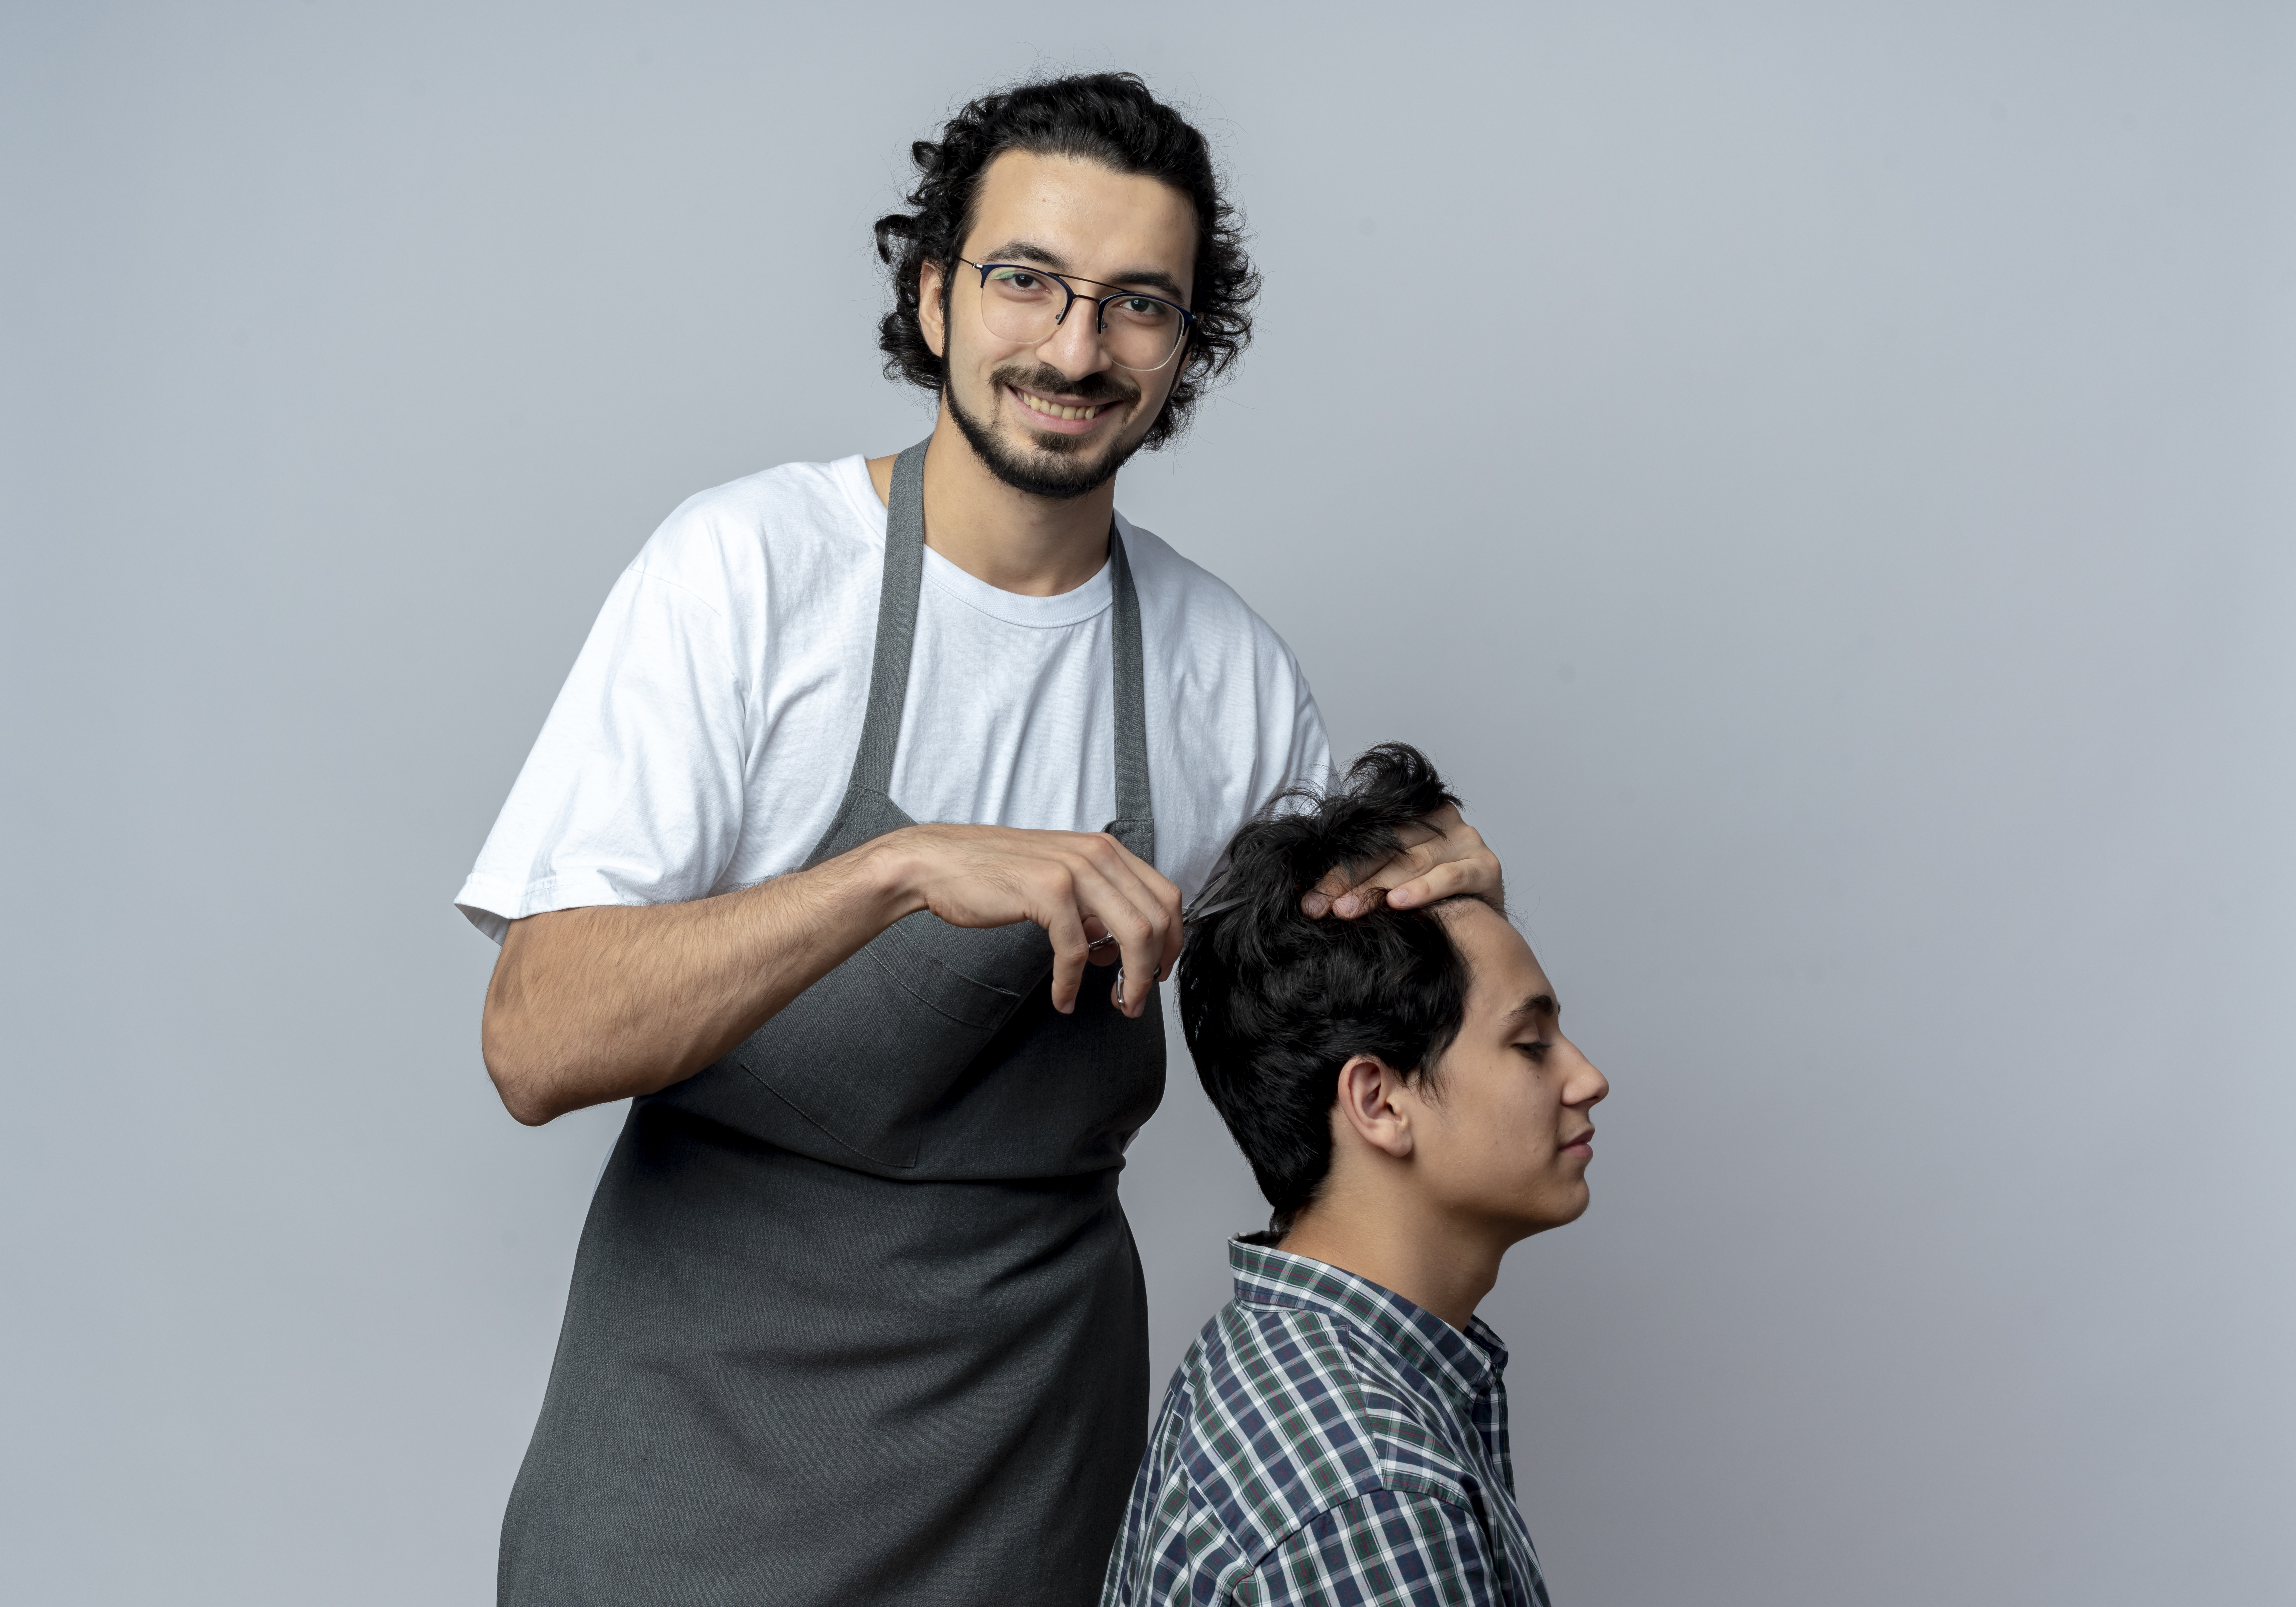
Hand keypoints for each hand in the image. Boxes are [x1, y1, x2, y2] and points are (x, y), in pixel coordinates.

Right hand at [875, 824, 1182, 1017]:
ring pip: (1132, 935)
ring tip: (1118, 1004)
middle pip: (1158, 919)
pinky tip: (1062, 999)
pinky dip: (1072, 984)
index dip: (1173, 941)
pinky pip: (1076, 951)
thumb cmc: (996, 875)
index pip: (1167, 896)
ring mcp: (1074, 870)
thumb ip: (1095, 906)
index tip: (1159, 972)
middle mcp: (1098, 854)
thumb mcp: (1060, 880)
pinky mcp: (1047, 892)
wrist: (939, 863)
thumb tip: (1118, 951)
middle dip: (1155, 969)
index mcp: (1106, 850)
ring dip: (1131, 981)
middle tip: (1136, 999)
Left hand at [1299, 803, 1502, 919]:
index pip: (1368, 836)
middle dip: (1348, 878)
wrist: (1484, 929)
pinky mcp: (1486, 867)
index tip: (1308, 896)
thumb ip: (1360, 877)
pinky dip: (1423, 889)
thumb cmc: (1431, 903)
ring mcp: (1466, 841)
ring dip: (1376, 887)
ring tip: (1347, 909)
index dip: (1335, 866)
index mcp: (1412, 815)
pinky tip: (1398, 902)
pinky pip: (1450, 876)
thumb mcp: (1391, 883)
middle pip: (1386, 846)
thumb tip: (1309, 896)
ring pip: (1412, 861)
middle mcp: (1440, 821)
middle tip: (1320, 906)